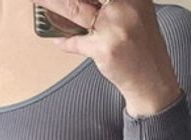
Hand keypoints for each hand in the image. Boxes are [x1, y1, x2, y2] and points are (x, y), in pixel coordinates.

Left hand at [35, 0, 182, 113]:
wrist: (152, 80)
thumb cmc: (141, 48)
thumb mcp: (133, 14)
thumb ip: (110, 4)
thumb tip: (77, 3)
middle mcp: (126, 4)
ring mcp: (114, 27)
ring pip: (74, 9)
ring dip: (51, 3)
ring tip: (38, 0)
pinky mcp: (105, 48)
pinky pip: (76, 41)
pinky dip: (64, 41)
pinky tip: (56, 39)